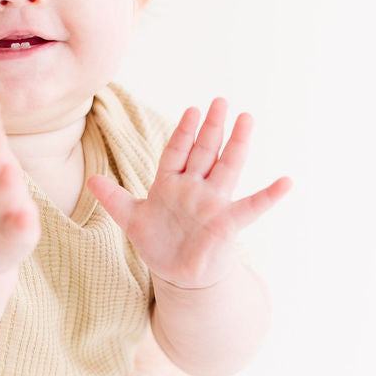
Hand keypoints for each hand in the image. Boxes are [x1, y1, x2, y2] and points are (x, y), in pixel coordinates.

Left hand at [87, 98, 291, 289]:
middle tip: (221, 101)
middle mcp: (195, 188)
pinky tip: (286, 182)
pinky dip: (269, 195)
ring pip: (226, 167)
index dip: (184, 131)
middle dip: (212, 127)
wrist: (179, 274)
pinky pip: (251, 207)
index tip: (193, 110)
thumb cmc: (159, 243)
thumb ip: (114, 198)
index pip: (177, 151)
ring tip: (248, 119)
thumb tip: (90, 180)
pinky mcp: (226, 223)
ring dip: (237, 144)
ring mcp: (213, 203)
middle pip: (204, 151)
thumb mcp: (132, 219)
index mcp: (171, 183)